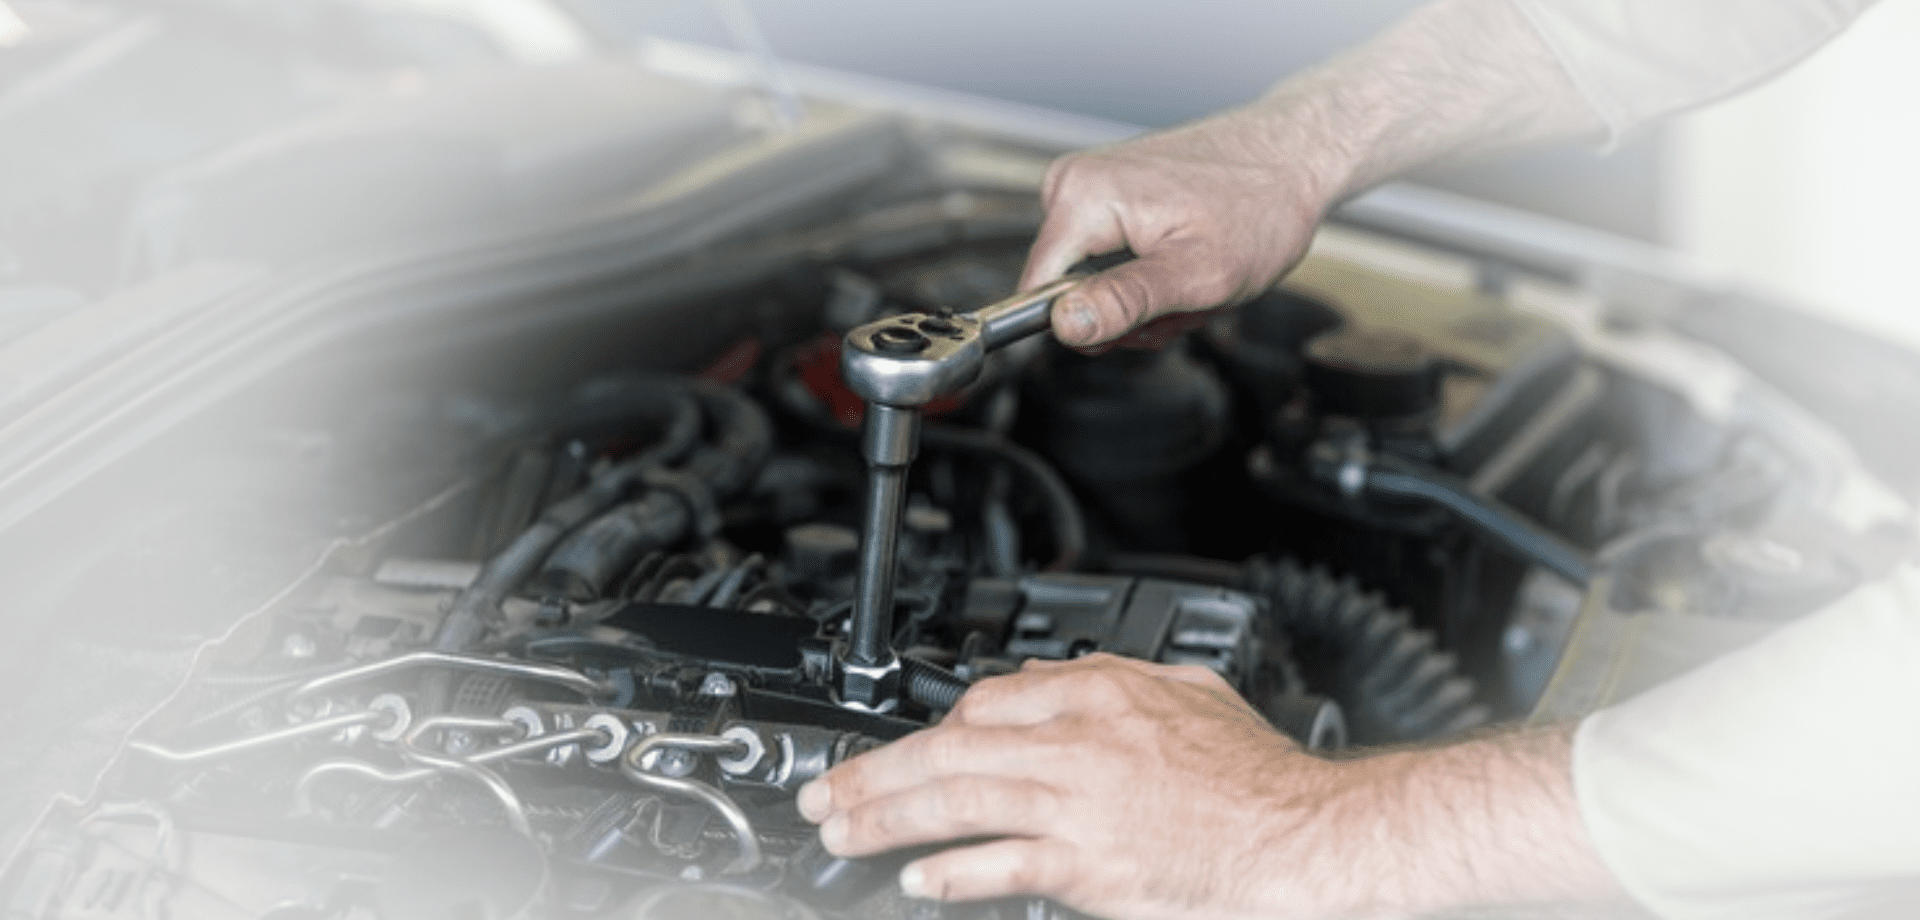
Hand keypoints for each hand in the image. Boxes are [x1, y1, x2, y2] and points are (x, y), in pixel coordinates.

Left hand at [796, 654, 1333, 919]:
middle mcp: (1079, 741)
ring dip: (886, 817)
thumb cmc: (1260, 775)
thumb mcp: (1191, 691)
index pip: (986, 700)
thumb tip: (1061, 677)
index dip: (932, 730)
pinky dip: (951, 873)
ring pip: (956, 800)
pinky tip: (919, 881)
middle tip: (827, 792)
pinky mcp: (1089, 863)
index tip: (906, 752)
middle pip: (948, 747)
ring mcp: (1079, 802)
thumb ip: (1117, 681)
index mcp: (1102, 692)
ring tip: (843, 833)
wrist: (1306, 835)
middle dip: (875, 771)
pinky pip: (1000, 864)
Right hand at [1019, 104, 1342, 350]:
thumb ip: (1126, 302)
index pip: (1038, 291)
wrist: (1293, 156)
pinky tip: (1186, 265)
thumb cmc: (1260, 204)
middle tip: (1186, 300)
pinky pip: (1111, 263)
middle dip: (1131, 315)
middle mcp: (1075, 185)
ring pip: (1095, 284)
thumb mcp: (1198, 273)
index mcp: (1083, 197)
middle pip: (1070, 292)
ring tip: (1194, 278)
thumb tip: (1065, 326)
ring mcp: (1092, 188)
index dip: (1087, 326)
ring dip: (1148, 301)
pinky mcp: (1110, 196)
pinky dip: (1152, 278)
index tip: (1140, 323)